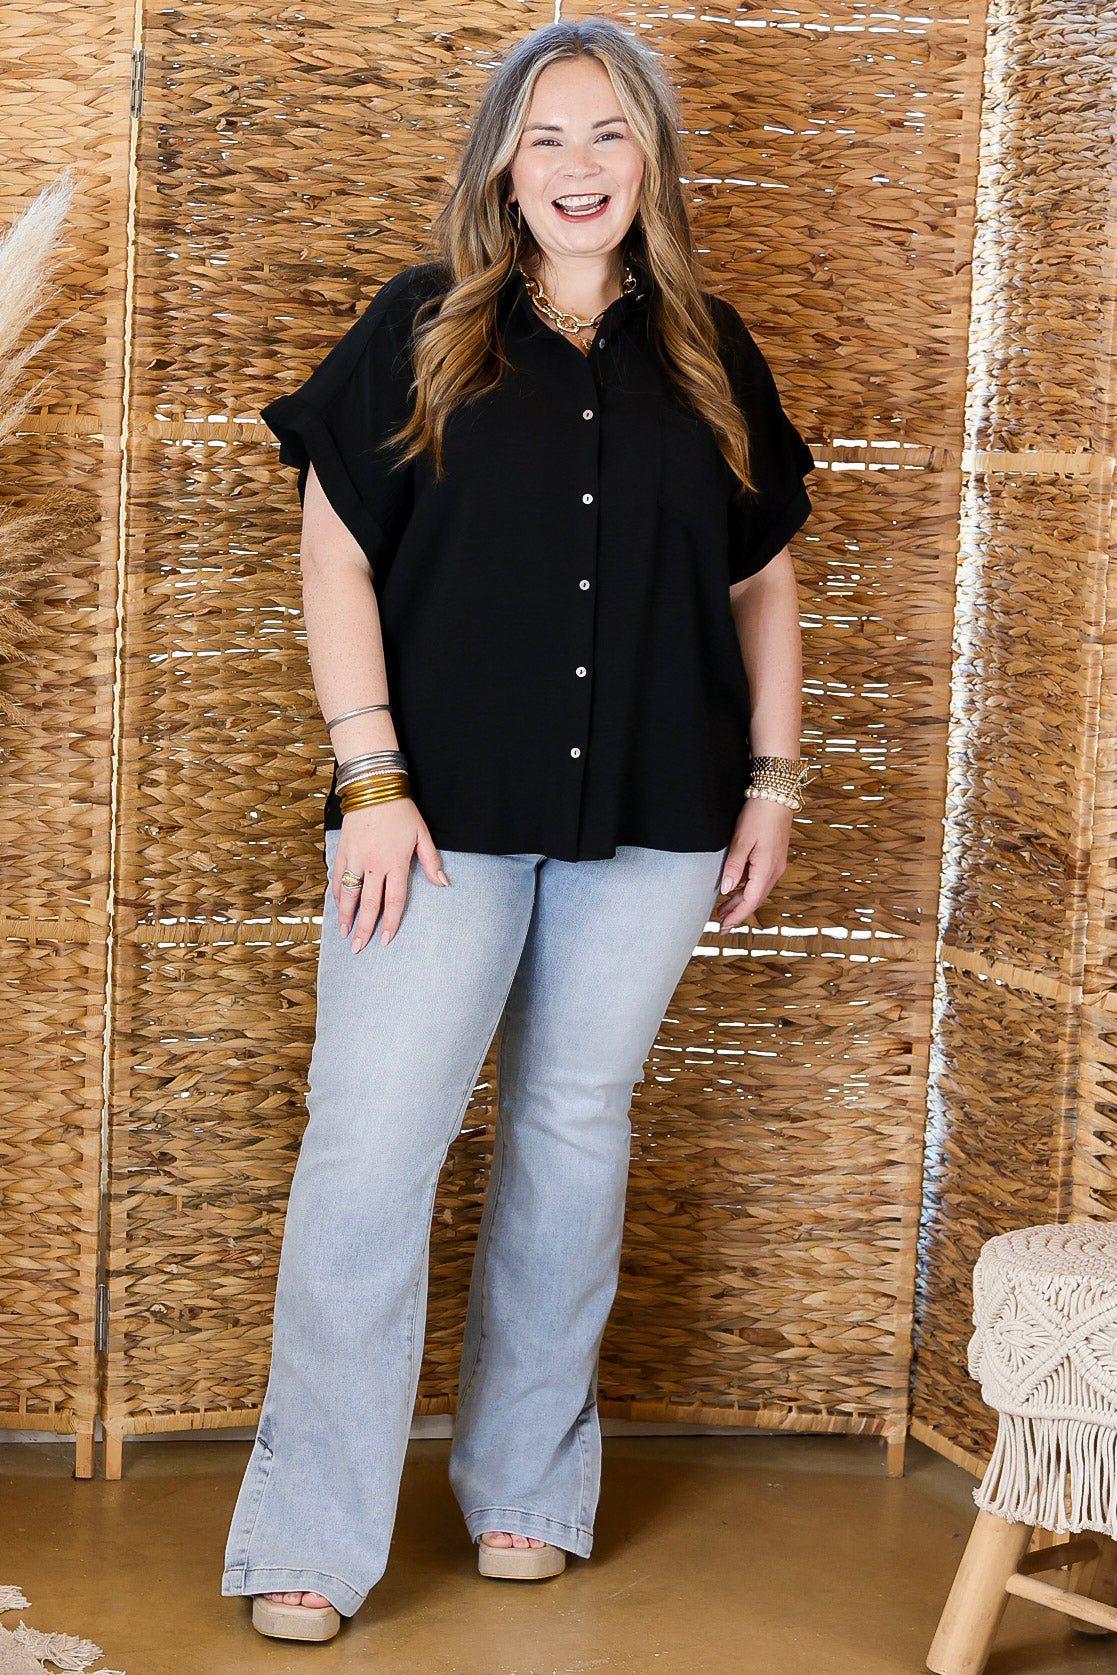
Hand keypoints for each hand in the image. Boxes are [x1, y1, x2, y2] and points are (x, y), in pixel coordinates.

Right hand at [335, 798, 448, 950]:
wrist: (372, 787)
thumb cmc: (401, 811)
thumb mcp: (422, 834)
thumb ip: (431, 862)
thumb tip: (443, 884)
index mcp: (395, 862)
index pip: (394, 900)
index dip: (390, 922)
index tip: (385, 939)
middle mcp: (374, 864)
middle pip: (368, 904)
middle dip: (363, 928)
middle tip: (358, 948)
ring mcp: (355, 858)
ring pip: (348, 894)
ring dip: (346, 916)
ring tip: (344, 934)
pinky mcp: (342, 850)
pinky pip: (337, 877)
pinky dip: (337, 894)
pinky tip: (338, 906)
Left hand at [714, 798, 793, 931]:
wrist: (777, 795)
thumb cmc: (759, 814)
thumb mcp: (742, 840)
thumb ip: (734, 866)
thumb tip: (727, 889)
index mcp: (767, 869)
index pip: (751, 901)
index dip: (737, 915)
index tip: (724, 927)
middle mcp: (775, 870)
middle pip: (755, 899)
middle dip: (738, 912)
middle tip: (721, 923)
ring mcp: (776, 863)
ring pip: (758, 890)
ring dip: (742, 901)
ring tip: (724, 909)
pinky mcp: (774, 857)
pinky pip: (760, 880)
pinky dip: (748, 888)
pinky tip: (736, 889)